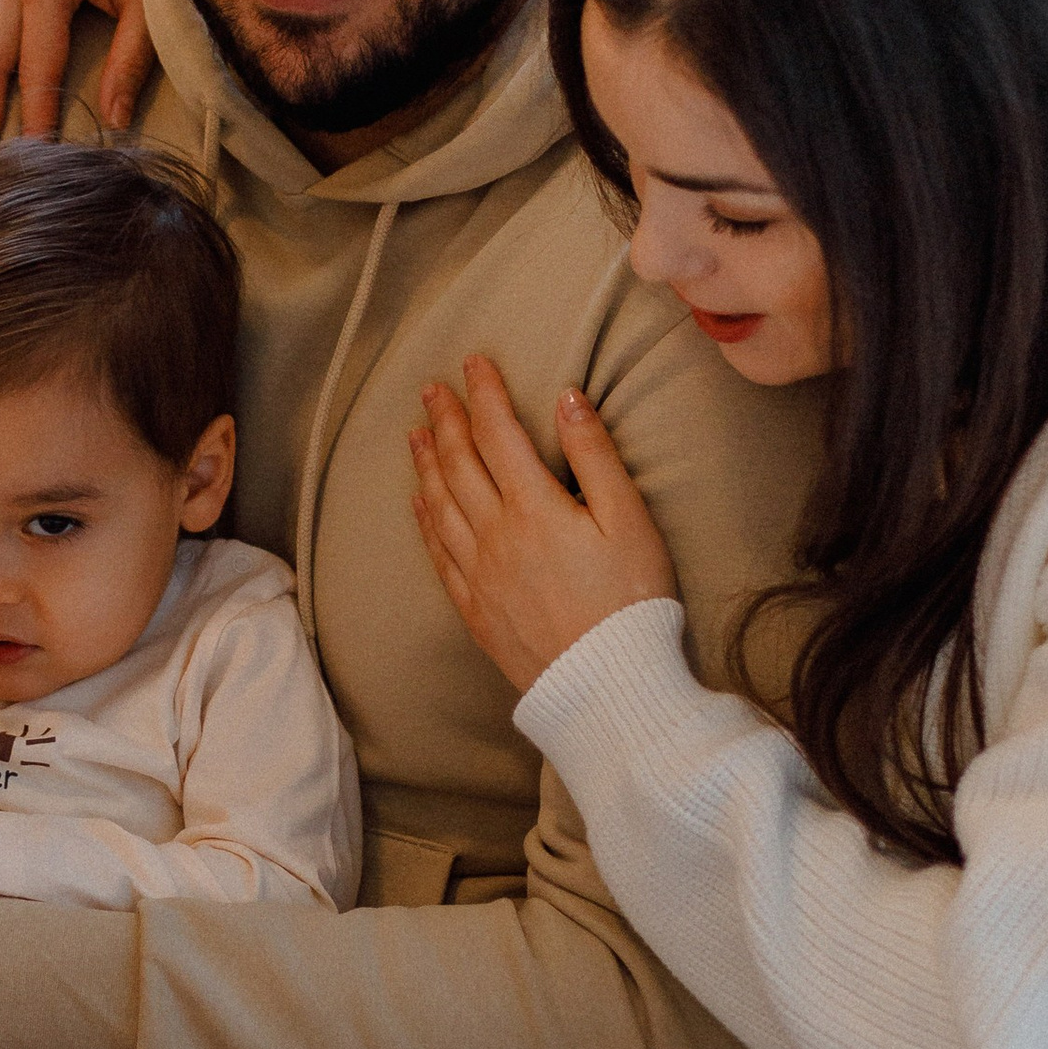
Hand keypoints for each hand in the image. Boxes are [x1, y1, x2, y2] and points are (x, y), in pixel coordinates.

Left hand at [410, 359, 678, 696]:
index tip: (472, 362)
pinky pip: (439, 554)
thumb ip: (595, 456)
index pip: (498, 434)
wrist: (608, 686)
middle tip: (431, 389)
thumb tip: (567, 398)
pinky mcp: (476, 609)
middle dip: (444, 421)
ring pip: (440, 506)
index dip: (484, 393)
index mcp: (535, 508)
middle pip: (459, 464)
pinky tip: (420, 504)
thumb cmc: (632, 602)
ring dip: (426, 464)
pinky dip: (425, 521)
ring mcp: (480, 574)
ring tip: (415, 434)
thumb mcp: (629, 521)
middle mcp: (496, 536)